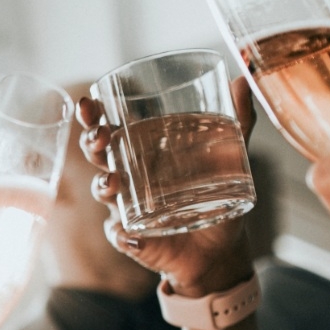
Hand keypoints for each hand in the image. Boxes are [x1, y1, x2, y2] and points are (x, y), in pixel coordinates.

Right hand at [76, 78, 257, 295]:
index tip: (87, 103)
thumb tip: (242, 82)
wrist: (221, 248)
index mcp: (142, 152)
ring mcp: (128, 208)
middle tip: (100, 136)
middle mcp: (128, 178)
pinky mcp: (135, 238)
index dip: (93, 116)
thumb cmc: (216, 197)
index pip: (110, 127)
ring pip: (102, 192)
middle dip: (91, 143)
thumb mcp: (230, 158)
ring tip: (112, 181)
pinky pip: (120, 235)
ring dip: (102, 184)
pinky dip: (121, 234)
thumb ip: (237, 122)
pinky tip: (128, 234)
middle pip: (97, 155)